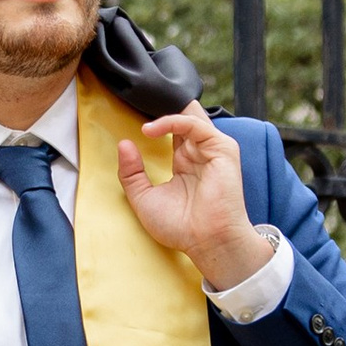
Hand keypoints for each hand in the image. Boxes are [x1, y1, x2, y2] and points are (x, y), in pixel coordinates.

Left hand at [115, 103, 272, 295]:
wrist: (207, 241)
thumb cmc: (181, 227)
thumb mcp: (144, 198)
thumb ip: (131, 173)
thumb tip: (123, 144)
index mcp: (185, 163)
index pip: (173, 130)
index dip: (156, 121)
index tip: (132, 115)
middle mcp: (199, 153)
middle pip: (184, 116)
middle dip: (162, 108)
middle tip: (137, 103)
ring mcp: (212, 149)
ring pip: (190, 116)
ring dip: (164, 112)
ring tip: (142, 119)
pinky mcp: (222, 149)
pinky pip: (196, 125)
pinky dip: (173, 122)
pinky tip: (151, 130)